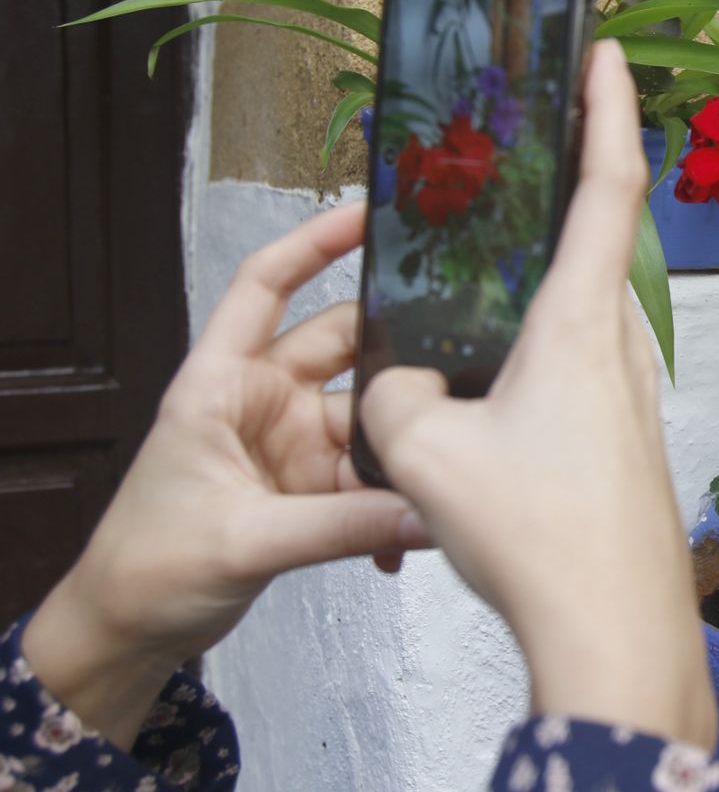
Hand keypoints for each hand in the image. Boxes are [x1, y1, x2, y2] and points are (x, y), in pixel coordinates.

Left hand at [23, 202, 428, 747]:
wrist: (128, 633)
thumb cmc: (148, 566)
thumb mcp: (242, 541)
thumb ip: (341, 527)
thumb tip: (427, 513)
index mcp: (221, 383)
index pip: (264, 286)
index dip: (312, 243)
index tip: (371, 214)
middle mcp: (262, 400)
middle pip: (343, 347)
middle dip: (398, 352)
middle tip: (461, 358)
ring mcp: (292, 442)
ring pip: (369, 415)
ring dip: (403, 441)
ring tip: (445, 461)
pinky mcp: (313, 486)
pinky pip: (371, 475)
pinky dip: (395, 498)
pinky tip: (414, 529)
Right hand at [360, 39, 716, 749]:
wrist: (615, 629)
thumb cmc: (540, 535)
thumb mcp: (425, 454)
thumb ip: (396, 396)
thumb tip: (407, 385)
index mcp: (580, 322)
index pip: (608, 185)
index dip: (608, 108)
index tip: (604, 51)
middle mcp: (618, 347)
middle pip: (594, 244)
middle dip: (556, 195)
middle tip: (514, 161)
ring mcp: (629, 396)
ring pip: (579, 317)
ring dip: (537, 289)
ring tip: (480, 280)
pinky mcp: (623, 442)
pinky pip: (578, 372)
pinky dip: (537, 353)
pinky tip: (493, 386)